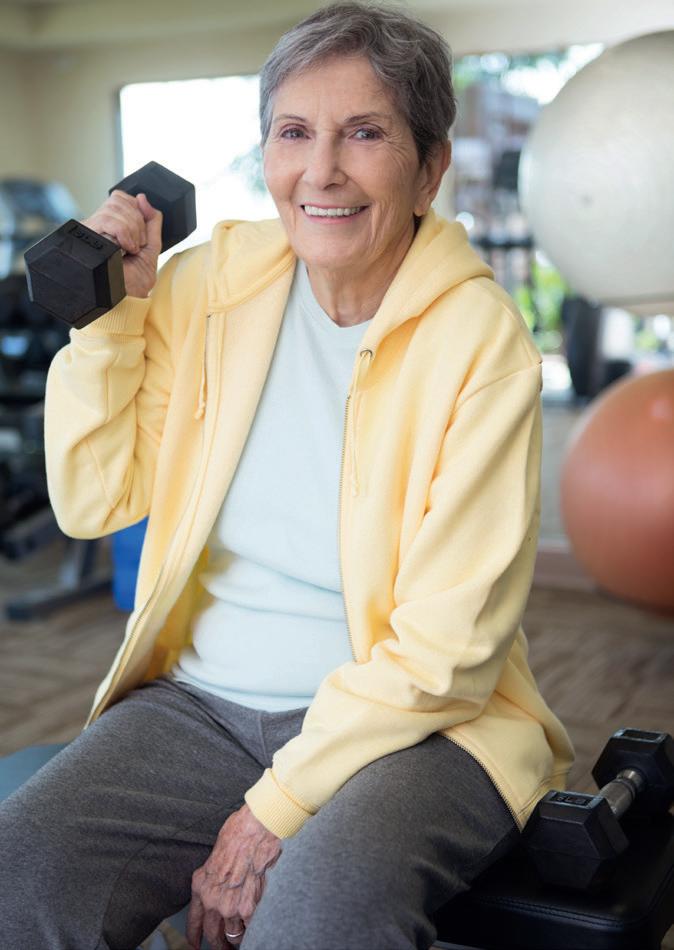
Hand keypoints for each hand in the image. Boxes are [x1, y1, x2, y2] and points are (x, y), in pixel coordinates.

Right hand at [81, 191, 162, 298]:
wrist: (127, 300)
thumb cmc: (135, 281)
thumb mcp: (151, 246)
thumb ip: (152, 221)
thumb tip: (143, 198)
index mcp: (111, 226)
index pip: (119, 198)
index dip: (135, 211)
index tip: (140, 237)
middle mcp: (97, 226)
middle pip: (117, 199)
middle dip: (136, 222)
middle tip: (136, 246)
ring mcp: (90, 231)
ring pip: (113, 207)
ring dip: (131, 230)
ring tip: (129, 250)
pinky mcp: (86, 238)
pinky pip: (108, 219)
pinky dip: (124, 233)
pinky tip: (123, 249)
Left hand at [187, 802, 282, 949]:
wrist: (254, 830)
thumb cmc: (237, 834)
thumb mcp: (214, 856)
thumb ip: (213, 877)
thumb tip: (218, 887)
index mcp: (201, 886)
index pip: (194, 921)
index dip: (194, 936)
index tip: (195, 944)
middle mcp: (213, 901)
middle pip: (213, 934)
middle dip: (218, 943)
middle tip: (222, 947)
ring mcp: (231, 907)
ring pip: (232, 935)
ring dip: (236, 938)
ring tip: (240, 938)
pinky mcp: (250, 907)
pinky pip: (249, 928)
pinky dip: (252, 928)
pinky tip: (254, 925)